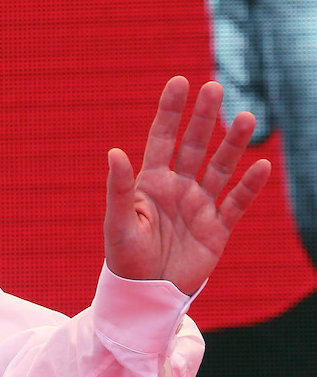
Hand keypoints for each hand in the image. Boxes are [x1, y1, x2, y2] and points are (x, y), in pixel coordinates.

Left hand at [104, 76, 270, 294]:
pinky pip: (237, 203)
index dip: (170, 111)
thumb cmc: (125, 258)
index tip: (180, 82)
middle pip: (194, 146)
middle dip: (204, 118)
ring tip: (247, 117)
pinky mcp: (218, 228)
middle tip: (215, 87)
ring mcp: (199, 206)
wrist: (146, 294)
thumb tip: (115, 152)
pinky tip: (262, 165)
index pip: (162, 138)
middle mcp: (177, 188)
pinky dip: (250, 186)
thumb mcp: (118, 223)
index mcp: (149, 182)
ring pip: (220, 168)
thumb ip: (118, 188)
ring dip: (233, 144)